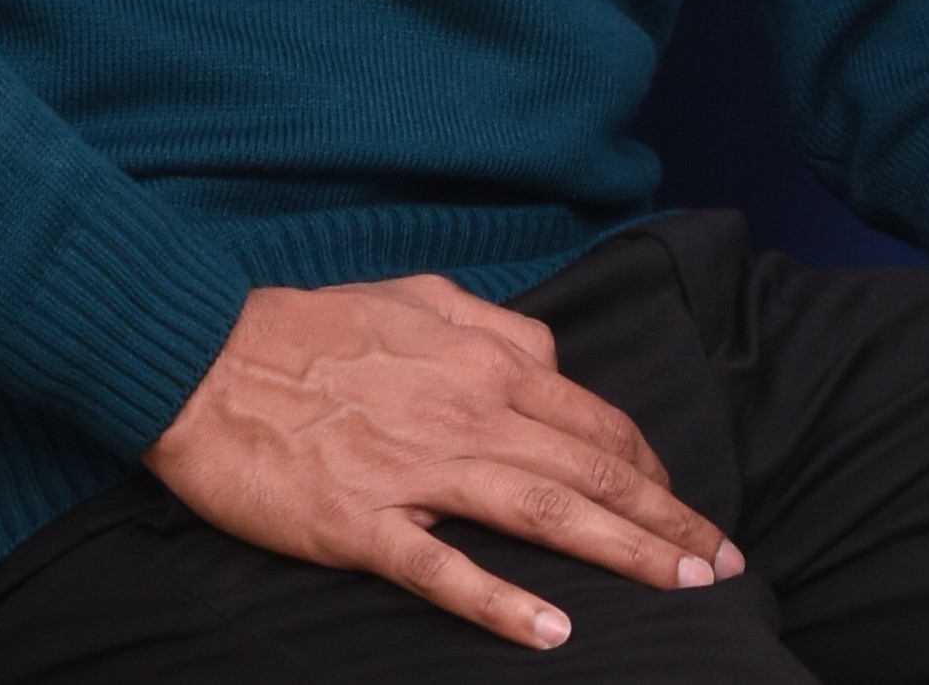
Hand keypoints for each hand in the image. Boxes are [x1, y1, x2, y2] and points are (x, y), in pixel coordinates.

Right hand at [143, 274, 745, 650]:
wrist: (206, 358)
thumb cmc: (312, 326)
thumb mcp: (418, 298)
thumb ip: (493, 327)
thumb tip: (548, 358)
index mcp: (483, 358)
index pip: (595, 420)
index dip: (650, 467)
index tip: (685, 506)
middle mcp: (467, 409)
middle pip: (590, 470)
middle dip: (666, 519)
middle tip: (722, 563)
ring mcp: (416, 468)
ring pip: (544, 513)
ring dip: (622, 553)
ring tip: (681, 588)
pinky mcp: (363, 521)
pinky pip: (445, 570)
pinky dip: (503, 602)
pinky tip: (553, 631)